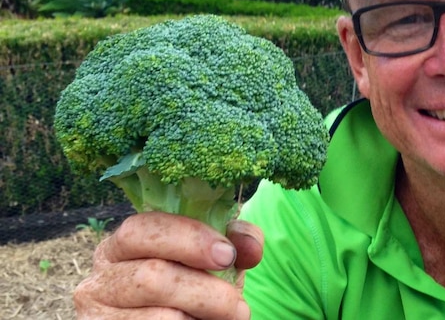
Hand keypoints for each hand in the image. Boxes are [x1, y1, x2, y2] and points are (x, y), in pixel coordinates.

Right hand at [73, 212, 263, 318]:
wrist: (177, 318)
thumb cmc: (193, 285)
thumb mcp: (210, 258)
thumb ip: (233, 242)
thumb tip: (251, 248)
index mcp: (121, 245)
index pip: (141, 229)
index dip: (188, 238)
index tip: (227, 255)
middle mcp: (101, 278)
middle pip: (152, 276)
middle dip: (206, 291)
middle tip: (238, 306)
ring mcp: (99, 315)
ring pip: (159, 317)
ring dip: (201, 318)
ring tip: (227, 319)